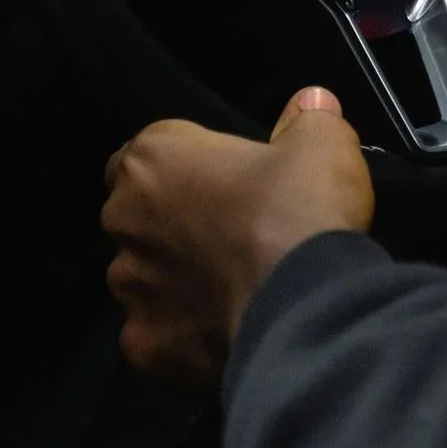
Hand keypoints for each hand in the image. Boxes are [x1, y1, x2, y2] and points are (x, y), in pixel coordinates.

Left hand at [101, 87, 375, 388]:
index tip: (222, 184)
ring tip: (232, 289)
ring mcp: (130, 287)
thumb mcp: (321, 145)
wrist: (305, 305)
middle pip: (139, 218)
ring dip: (176, 282)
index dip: (183, 169)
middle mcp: (125, 219)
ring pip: (143, 280)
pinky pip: (155, 336)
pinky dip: (182, 336)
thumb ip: (308, 119)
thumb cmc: (299, 211)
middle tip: (232, 236)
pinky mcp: (143, 344)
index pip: (146, 155)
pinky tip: (223, 332)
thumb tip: (311, 103)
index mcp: (154, 159)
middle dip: (174, 226)